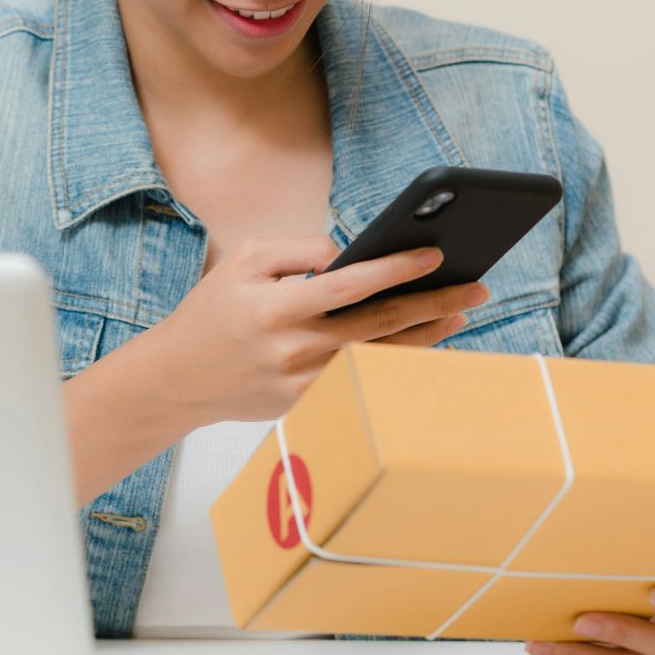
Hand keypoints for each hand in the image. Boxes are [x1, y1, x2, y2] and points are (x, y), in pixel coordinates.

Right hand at [145, 235, 488, 427]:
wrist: (178, 378)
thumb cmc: (214, 310)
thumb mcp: (244, 260)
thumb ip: (299, 250)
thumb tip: (350, 254)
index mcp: (277, 307)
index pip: (350, 284)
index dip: (396, 268)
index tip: (434, 254)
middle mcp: (295, 348)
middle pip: (380, 324)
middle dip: (434, 303)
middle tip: (476, 287)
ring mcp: (304, 383)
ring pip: (381, 355)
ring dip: (428, 334)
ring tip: (461, 312)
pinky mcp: (308, 404)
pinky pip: (365, 378)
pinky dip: (397, 361)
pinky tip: (424, 343)